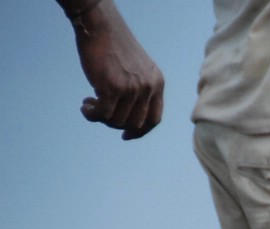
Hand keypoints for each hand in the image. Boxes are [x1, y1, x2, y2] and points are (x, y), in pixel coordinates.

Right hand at [71, 0, 164, 139]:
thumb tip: (126, 116)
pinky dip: (92, 115)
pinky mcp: (112, 88)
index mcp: (157, 84)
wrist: (101, 26)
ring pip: (117, 121)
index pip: (154, 119)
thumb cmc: (114, 46)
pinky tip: (85, 106)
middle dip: (115, 123)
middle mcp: (148, 88)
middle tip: (100, 113)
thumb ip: (138, 90)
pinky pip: (103, 114)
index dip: (140, 131)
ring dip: (101, 118)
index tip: (125, 135)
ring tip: (90, 106)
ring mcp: (132, 89)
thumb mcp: (137, 69)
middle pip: (134, 123)